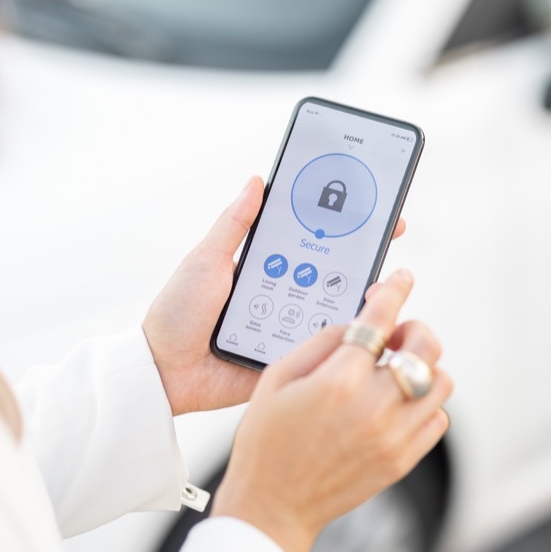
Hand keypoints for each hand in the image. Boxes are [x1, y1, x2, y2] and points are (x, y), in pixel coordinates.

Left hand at [143, 176, 407, 415]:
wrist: (163, 371)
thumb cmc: (177, 313)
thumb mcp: (206, 260)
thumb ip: (234, 224)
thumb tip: (257, 180)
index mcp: (266, 267)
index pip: (313, 240)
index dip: (343, 225)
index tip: (374, 207)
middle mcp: (284, 294)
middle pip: (332, 273)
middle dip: (361, 256)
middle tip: (387, 237)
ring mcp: (289, 327)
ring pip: (332, 309)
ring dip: (356, 297)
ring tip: (379, 283)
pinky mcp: (289, 359)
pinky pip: (321, 349)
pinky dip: (340, 338)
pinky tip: (361, 326)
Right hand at [211, 269, 452, 551]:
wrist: (272, 505)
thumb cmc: (266, 441)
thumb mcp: (277, 378)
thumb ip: (321, 341)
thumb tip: (357, 324)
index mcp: (339, 381)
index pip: (380, 320)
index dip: (394, 292)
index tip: (402, 279)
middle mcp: (374, 407)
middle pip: (425, 347)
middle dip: (412, 330)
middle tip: (392, 338)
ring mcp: (393, 436)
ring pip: (441, 382)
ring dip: (423, 367)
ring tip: (394, 373)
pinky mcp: (402, 460)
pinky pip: (438, 419)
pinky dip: (426, 404)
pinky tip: (398, 404)